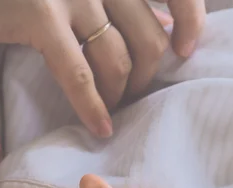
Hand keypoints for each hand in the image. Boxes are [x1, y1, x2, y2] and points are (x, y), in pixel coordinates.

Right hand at [0, 0, 204, 136]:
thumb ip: (117, 1)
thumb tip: (166, 31)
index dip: (191, 22)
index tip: (185, 51)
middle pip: (149, 39)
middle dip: (145, 77)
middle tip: (132, 94)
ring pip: (119, 61)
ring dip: (119, 95)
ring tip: (110, 110)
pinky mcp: (42, 16)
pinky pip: (81, 77)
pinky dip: (93, 108)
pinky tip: (99, 129)